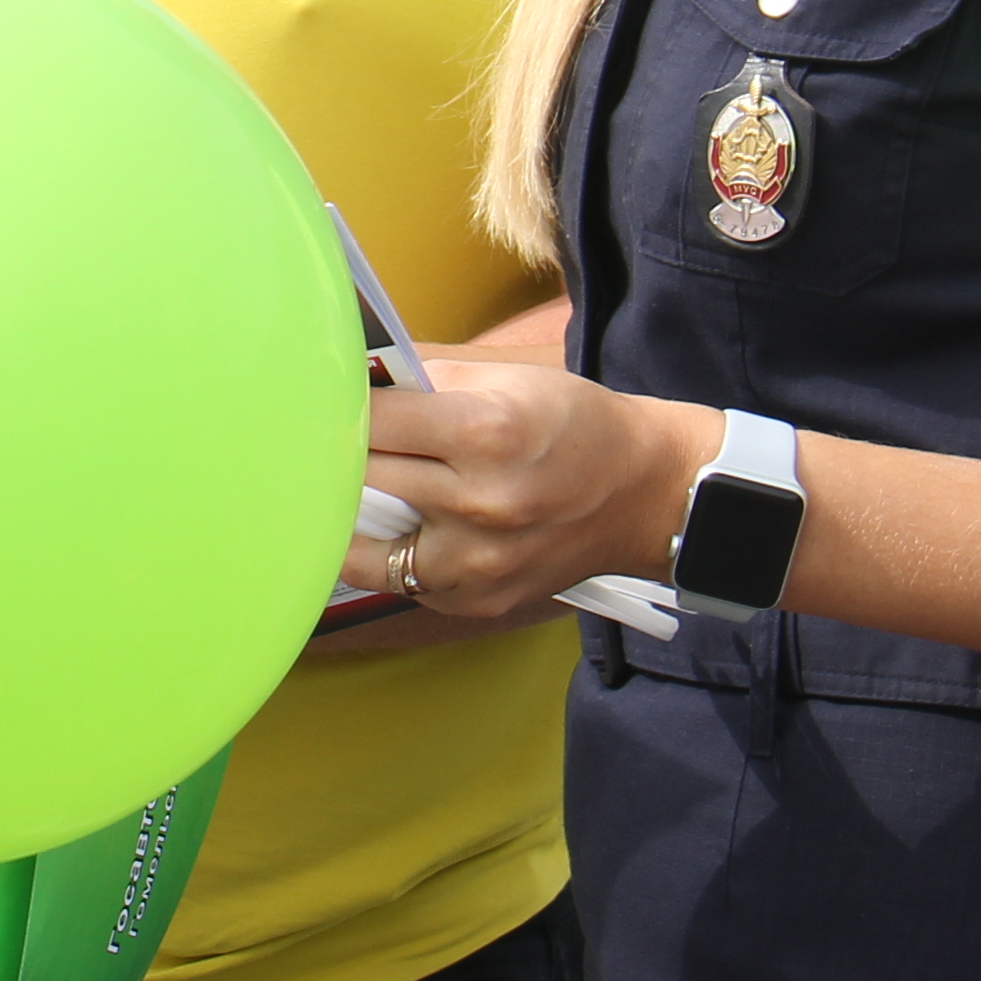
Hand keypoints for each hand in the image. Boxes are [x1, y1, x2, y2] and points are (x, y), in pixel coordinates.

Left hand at [360, 363, 718, 628]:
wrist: (643, 491)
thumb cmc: (573, 426)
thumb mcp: (504, 379)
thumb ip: (421, 381)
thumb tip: (351, 382)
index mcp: (486, 434)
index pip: (371, 422)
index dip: (346, 409)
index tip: (336, 405)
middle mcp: (480, 504)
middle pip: (362, 480)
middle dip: (350, 457)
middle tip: (345, 444)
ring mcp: (479, 563)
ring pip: (362, 545)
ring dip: (360, 514)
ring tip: (374, 490)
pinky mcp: (479, 601)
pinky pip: (400, 581)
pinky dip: (395, 554)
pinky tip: (417, 527)